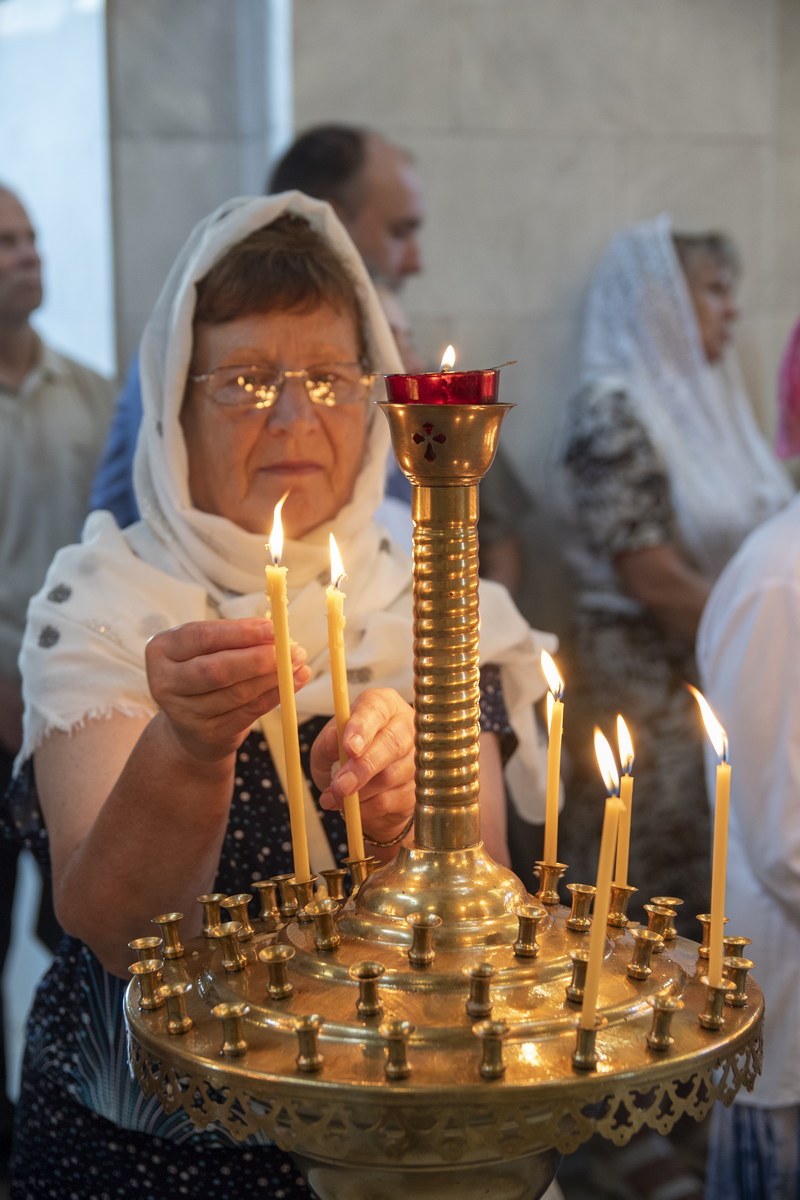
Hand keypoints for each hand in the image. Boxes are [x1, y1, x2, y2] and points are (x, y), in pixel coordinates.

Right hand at [146, 618, 310, 763]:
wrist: (190, 725)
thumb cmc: (203, 673)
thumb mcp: (208, 650)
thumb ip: (236, 638)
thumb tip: (275, 632)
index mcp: (161, 650)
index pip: (201, 637)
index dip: (239, 633)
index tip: (272, 628)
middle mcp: (165, 682)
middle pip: (216, 670)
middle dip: (259, 659)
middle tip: (292, 649)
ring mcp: (184, 713)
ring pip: (236, 693)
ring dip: (273, 677)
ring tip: (298, 663)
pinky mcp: (207, 734)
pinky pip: (248, 712)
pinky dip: (274, 696)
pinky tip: (293, 683)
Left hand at [311, 688, 414, 843]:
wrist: (361, 790)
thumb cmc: (344, 757)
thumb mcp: (327, 748)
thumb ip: (327, 743)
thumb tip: (334, 739)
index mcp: (382, 705)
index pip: (376, 709)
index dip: (362, 728)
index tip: (348, 747)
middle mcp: (405, 726)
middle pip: (391, 743)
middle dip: (362, 767)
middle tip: (340, 785)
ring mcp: (415, 758)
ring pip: (391, 776)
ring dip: (359, 792)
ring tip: (336, 796)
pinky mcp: (417, 788)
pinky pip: (392, 800)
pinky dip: (367, 807)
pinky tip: (355, 806)